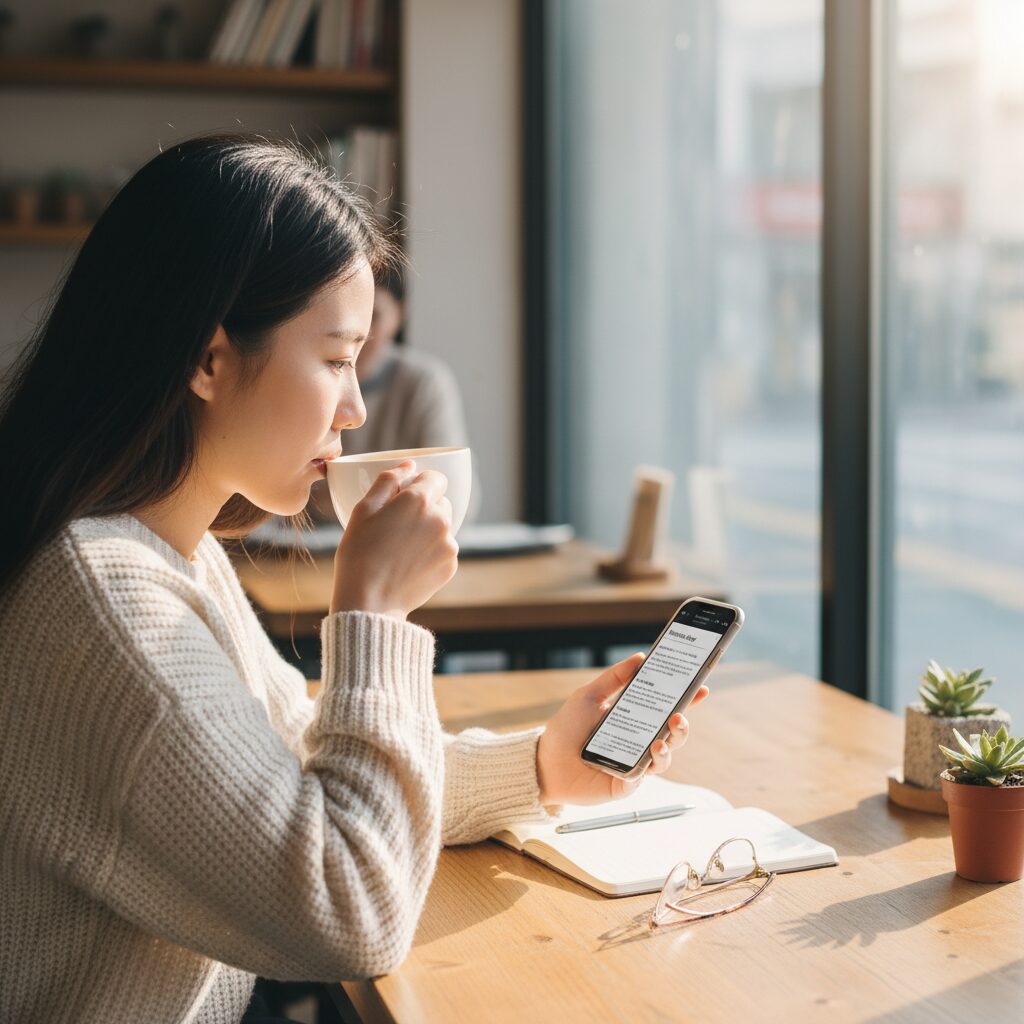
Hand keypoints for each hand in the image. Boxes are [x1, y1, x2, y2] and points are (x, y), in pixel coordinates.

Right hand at [330, 460, 458, 619]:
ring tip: (401, 548)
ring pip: (443, 526)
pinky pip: (444, 549)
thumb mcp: (363, 509)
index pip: (435, 477)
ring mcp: (449, 544)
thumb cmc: (359, 553)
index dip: (419, 484)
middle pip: (441, 502)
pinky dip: (431, 552)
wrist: (369, 601)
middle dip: (424, 507)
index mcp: (419, 500)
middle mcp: (440, 519)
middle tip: (397, 526)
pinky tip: (408, 563)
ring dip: (428, 530)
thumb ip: (388, 480)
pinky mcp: (450, 566)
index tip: (404, 496)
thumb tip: (408, 466)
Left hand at [535, 652, 708, 805]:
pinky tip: (648, 754)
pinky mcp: (625, 783)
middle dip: (683, 724)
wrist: (544, 761)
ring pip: (664, 756)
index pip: (665, 707)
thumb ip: (614, 678)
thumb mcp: (589, 696)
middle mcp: (638, 741)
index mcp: (633, 719)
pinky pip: (643, 775)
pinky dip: (649, 764)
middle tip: (681, 714)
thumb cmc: (566, 728)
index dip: (686, 699)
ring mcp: (634, 763)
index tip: (701, 687)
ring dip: (669, 746)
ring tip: (661, 738)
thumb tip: (640, 657)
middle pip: (672, 734)